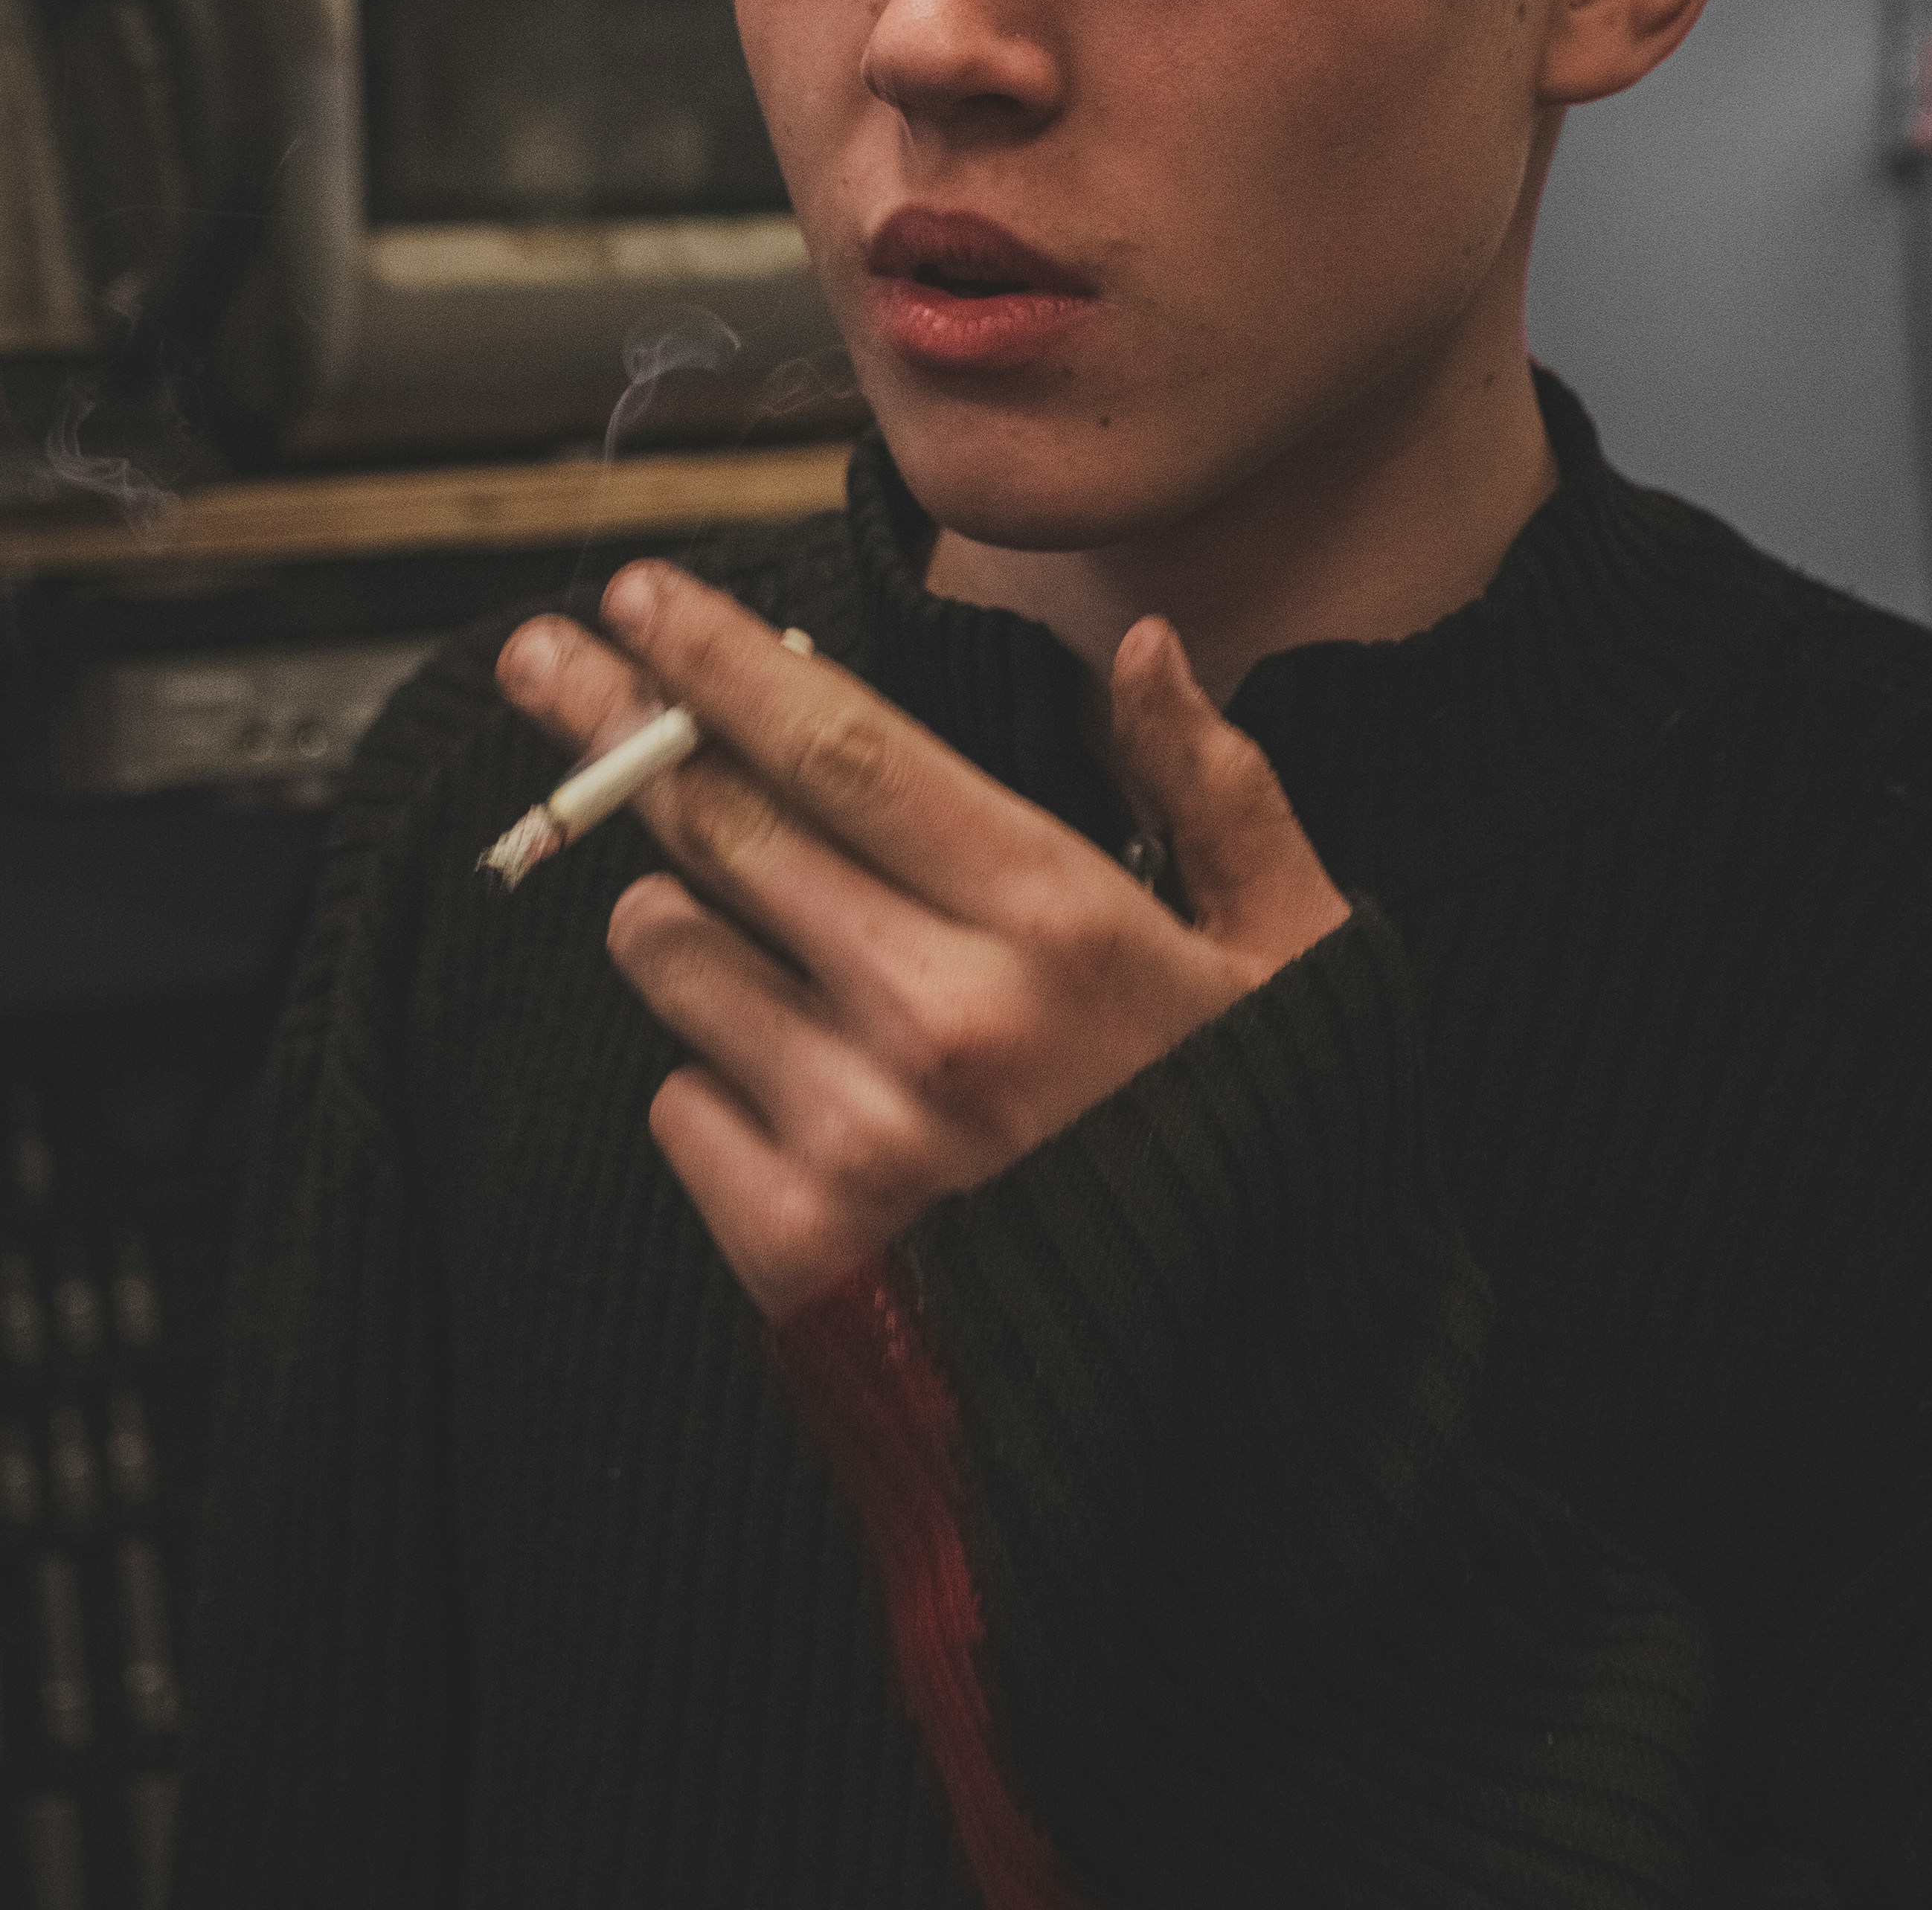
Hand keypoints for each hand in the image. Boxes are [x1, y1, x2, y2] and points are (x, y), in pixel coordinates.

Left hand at [495, 562, 1347, 1318]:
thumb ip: (1217, 790)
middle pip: (721, 820)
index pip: (843, 744)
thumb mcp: (1293, 960)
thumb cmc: (1264, 1167)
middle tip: (545, 661)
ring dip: (681, 915)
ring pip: (675, 954)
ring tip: (756, 936)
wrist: (1241, 1431)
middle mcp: (940, 1015)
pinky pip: (676, 1104)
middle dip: (616, 722)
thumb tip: (1151, 648)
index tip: (639, 593)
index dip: (722, 655)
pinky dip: (712, 1081)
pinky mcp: (793, 1249)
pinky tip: (806, 1100)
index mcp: (1059, 922)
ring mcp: (856, 1135)